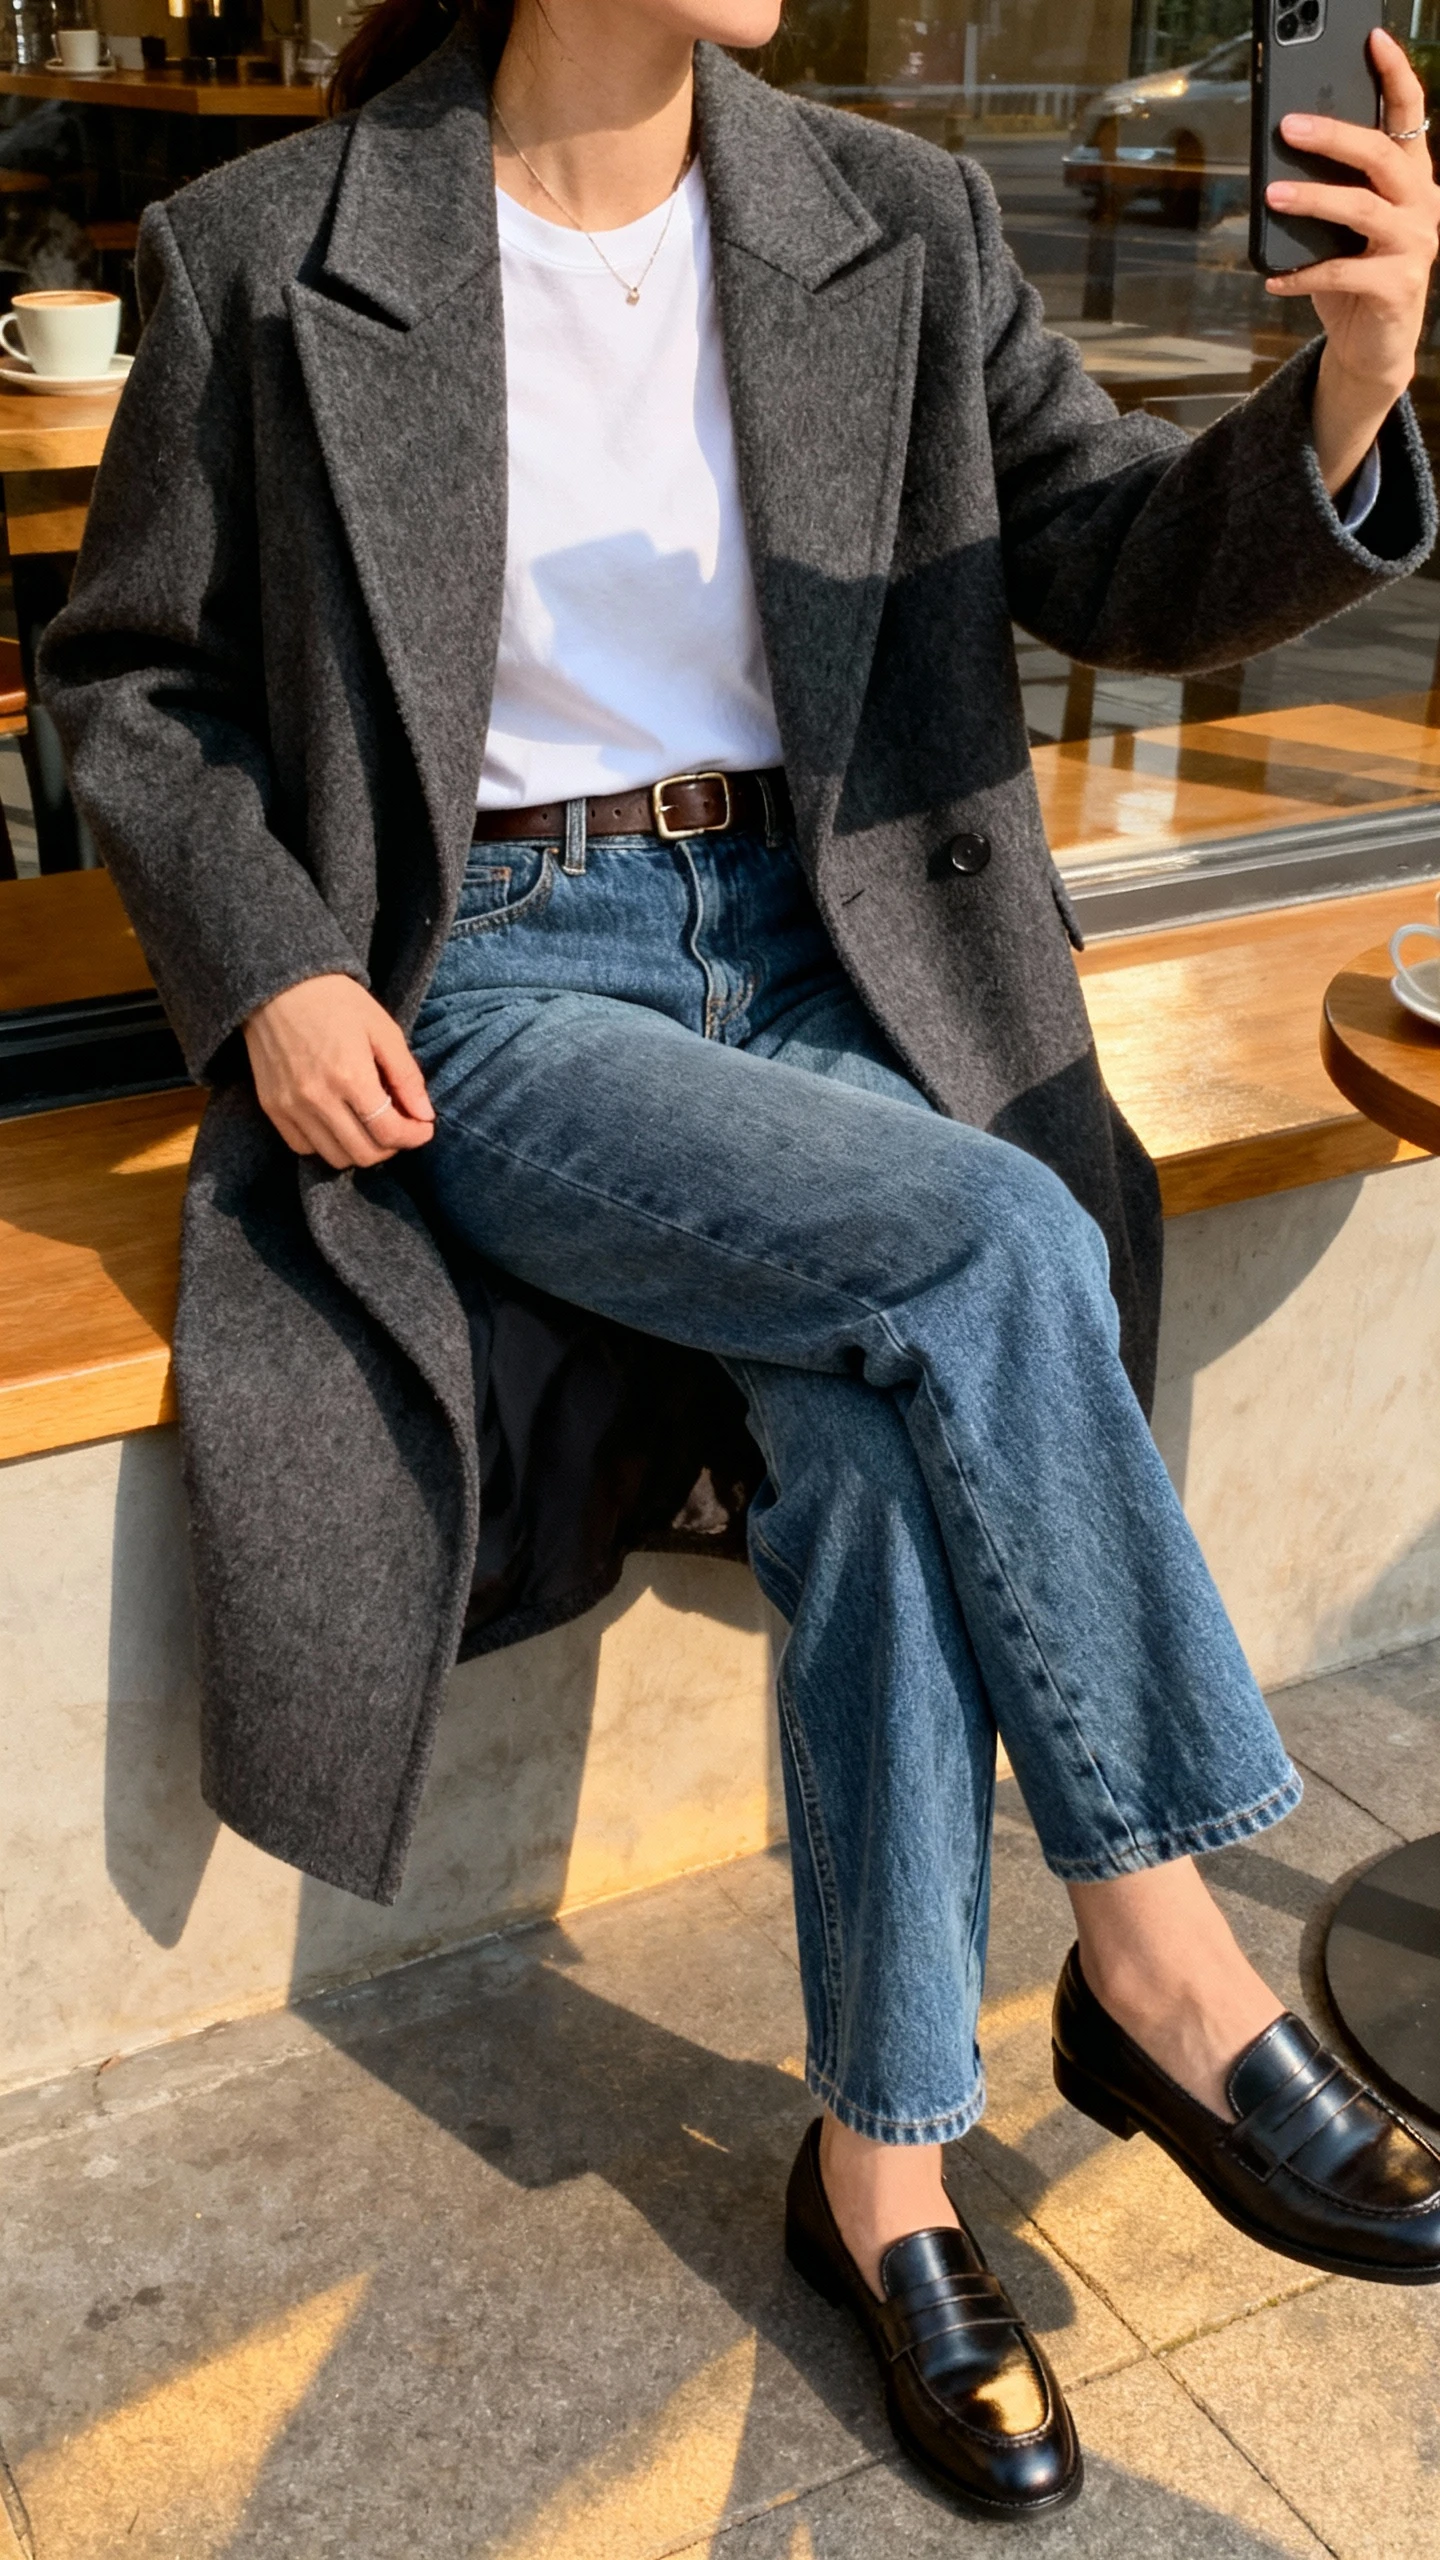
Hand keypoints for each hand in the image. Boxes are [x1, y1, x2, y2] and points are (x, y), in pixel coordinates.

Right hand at [243, 974, 434, 1168]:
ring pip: (334, 1157)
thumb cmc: (337, 1001)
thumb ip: (407, 1076)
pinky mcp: (271, 1107)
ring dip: (360, 1149)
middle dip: (391, 1147)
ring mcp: (291, 1106)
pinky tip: (339, 1124)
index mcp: (350, 1076)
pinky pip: (303, 1148)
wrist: (279, 984)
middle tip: (399, 1127)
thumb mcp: (383, 1029)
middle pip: (363, 1154)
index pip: (389, 1133)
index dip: (414, 1137)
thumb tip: (425, 1116)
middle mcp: (318, 1098)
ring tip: (370, 1126)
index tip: (424, 1128)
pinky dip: (327, 1145)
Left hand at [1263, 26, 1439, 492]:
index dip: (1395, 75)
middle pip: (1382, 155)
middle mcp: (1420, 203)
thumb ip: (1331, 188)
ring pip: (1362, 208)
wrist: (1374, 345)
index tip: (1373, 40)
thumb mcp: (1343, 225)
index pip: (1408, 115)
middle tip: (1289, 125)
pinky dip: (1302, 275)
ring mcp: (1414, 245)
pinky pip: (1342, 273)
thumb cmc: (1355, 274)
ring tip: (1273, 194)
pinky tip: (1273, 278)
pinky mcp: (1397, 286)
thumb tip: (1282, 153)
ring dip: (1313, 197)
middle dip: (1335, 135)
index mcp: (1411, 177)